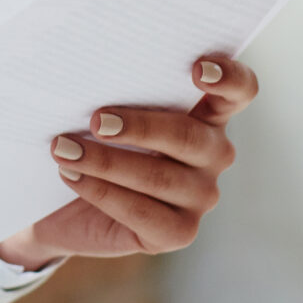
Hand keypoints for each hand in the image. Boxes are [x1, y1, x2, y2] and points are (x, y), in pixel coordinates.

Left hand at [0, 55, 254, 266]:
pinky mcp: (179, 232)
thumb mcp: (106, 114)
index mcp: (206, 115)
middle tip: (96, 120)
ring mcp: (200, 196)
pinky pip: (141, 212)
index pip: (239, 91)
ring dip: (105, 161)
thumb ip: (114, 93)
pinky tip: (71, 176)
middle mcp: (213, 155)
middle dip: (140, 127)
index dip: (228, 78)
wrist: (63, 206)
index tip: (196, 69)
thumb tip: (88, 76)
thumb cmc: (90, 143)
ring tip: (63, 149)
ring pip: (159, 177)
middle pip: (189, 136)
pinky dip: (101, 191)